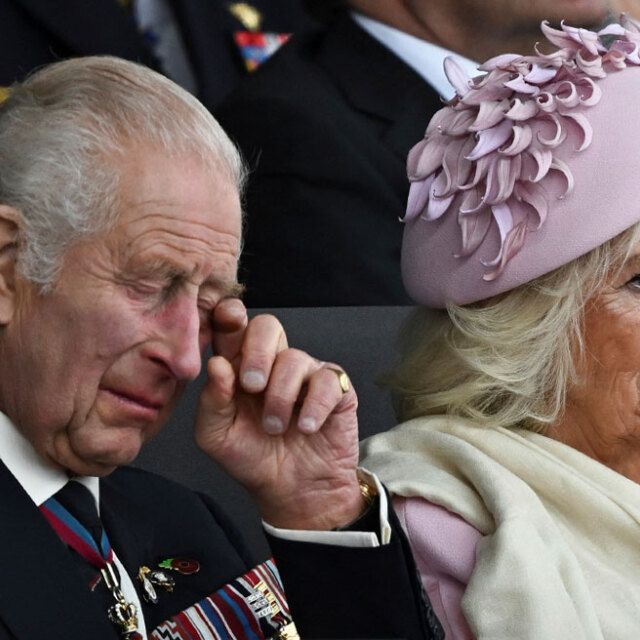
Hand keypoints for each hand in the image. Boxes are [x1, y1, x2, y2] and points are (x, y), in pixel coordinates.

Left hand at [194, 299, 364, 529]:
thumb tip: (218, 364)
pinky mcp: (335, 389)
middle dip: (257, 353)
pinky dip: (314, 406)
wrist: (292, 491)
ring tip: (275, 427)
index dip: (230, 316)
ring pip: (295, 358)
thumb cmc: (253, 459)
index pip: (234, 327)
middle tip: (251, 387)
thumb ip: (211, 400)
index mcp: (239, 368)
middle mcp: (272, 364)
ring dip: (280, 396)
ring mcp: (305, 375)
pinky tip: (306, 427)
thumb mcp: (217, 436)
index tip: (228, 320)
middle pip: (268, 326)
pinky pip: (327, 380)